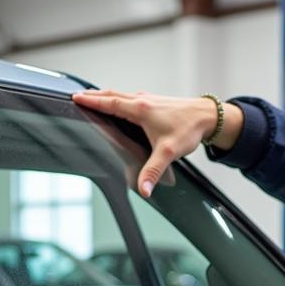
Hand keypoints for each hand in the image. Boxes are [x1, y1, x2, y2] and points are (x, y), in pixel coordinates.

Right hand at [71, 89, 239, 196]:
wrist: (208, 117)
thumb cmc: (188, 129)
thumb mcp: (169, 153)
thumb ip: (153, 172)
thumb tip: (143, 190)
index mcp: (140, 110)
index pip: (109, 103)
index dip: (91, 101)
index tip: (76, 98)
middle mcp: (143, 101)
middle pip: (112, 95)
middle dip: (94, 96)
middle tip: (78, 96)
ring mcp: (149, 99)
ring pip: (121, 95)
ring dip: (106, 96)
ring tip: (94, 99)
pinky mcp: (155, 102)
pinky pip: (131, 97)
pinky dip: (119, 99)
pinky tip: (120, 105)